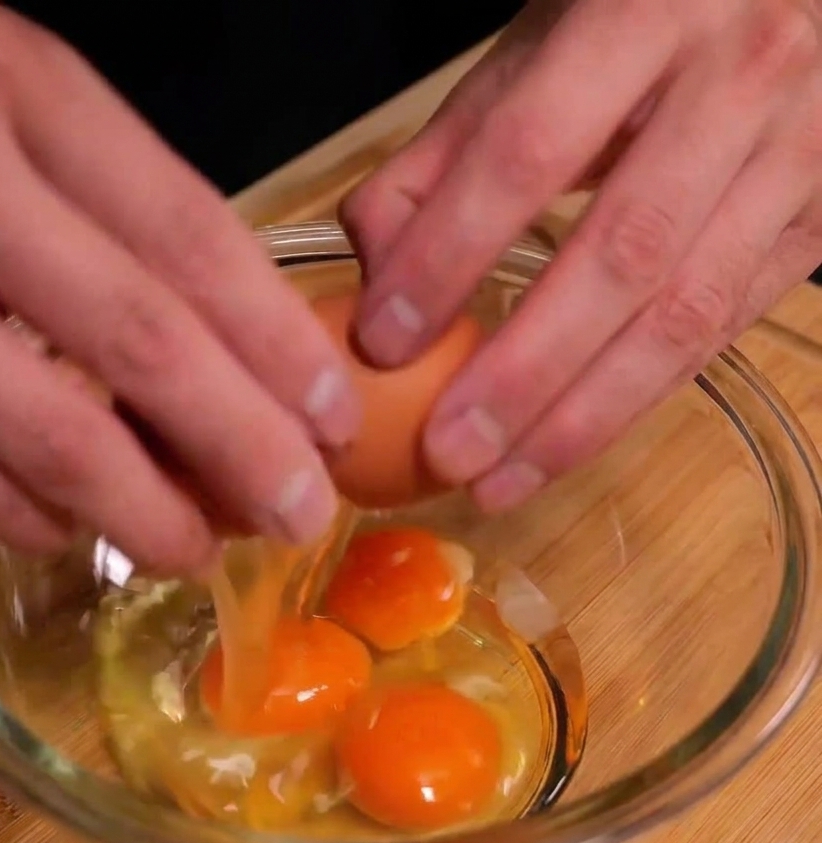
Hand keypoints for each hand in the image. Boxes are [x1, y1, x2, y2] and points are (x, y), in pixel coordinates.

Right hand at [0, 3, 359, 573]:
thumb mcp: (15, 108)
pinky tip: (82, 530)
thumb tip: (247, 353)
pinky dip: (40, 523)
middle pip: (143, 348)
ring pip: (55, 441)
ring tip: (203, 546)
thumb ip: (126, 210)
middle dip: (246, 451)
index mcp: (17, 86)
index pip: (194, 238)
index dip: (280, 347)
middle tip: (301, 513)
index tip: (333, 419)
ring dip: (151, 516)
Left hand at [343, 0, 821, 512]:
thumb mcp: (536, 48)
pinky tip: (567, 444)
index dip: (449, 254)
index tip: (383, 338)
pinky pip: (720, 330)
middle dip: (524, 371)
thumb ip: (446, 152)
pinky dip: (636, 398)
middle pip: (620, 255)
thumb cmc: (645, 16)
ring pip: (683, 314)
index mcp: (642, 12)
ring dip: (582, 417)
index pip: (527, 153)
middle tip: (448, 451)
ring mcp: (798, 155)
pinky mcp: (818, 223)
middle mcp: (738, 82)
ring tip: (500, 482)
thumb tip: (377, 262)